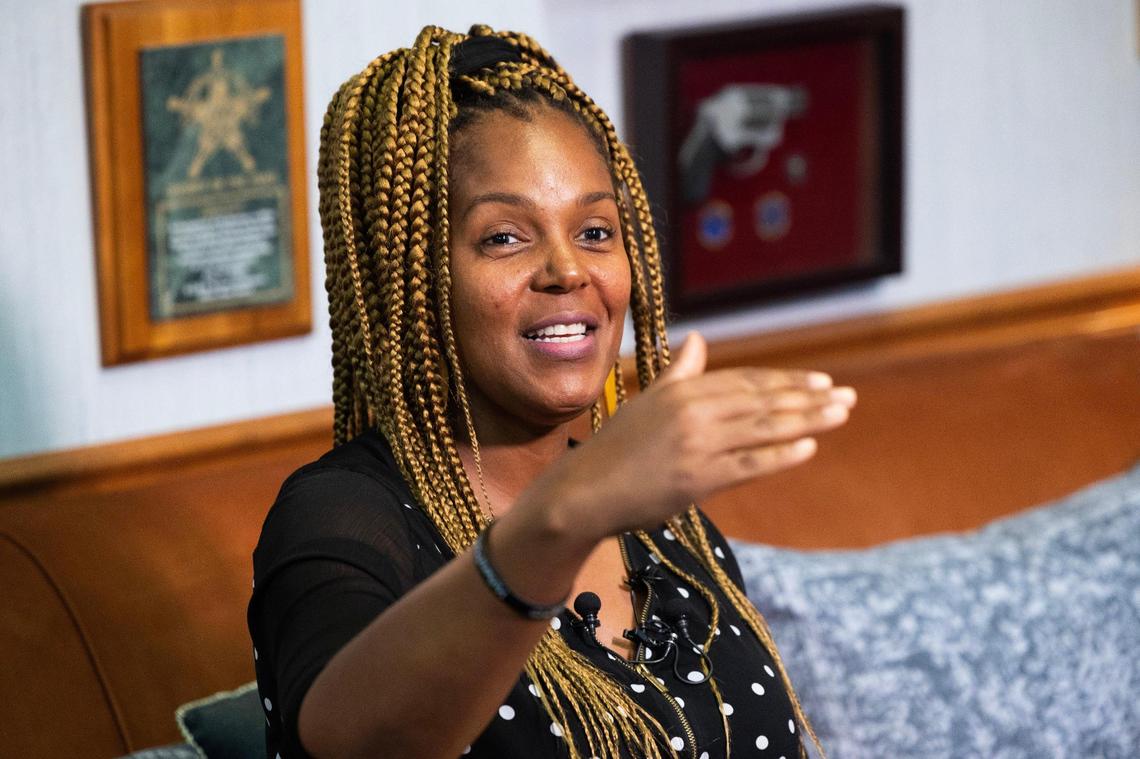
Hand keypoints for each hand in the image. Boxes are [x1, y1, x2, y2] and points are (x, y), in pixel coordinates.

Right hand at [532, 332, 856, 540]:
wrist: (584, 492)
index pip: (745, 381)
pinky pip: (749, 462)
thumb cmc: (615, 450)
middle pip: (762, 400)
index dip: (785, 381)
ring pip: (763, 427)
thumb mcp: (647, 403)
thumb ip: (678, 373)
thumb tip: (697, 339)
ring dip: (808, 420)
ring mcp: (696, 444)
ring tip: (840, 413)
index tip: (820, 381)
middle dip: (808, 397)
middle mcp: (692, 411)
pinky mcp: (697, 477)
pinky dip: (782, 454)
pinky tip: (809, 447)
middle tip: (846, 396)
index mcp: (681, 391)